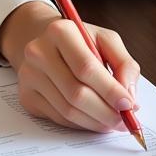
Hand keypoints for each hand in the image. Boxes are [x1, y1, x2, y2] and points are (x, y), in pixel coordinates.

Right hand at [0, 1, 140, 132]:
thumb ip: (125, 64)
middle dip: (105, 112)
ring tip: (112, 121)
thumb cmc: (80, 42)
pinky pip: (58, 118)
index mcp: (60, 31)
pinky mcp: (26, 95)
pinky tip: (93, 119)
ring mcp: (29, 75)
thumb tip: (129, 96)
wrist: (45, 42)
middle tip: (124, 121)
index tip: (128, 104)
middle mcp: (38, 52)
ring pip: (67, 110)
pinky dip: (81, 123)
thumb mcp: (106, 40)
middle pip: (76, 93)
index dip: (110, 90)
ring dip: (95, 122)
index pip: (86, 67)